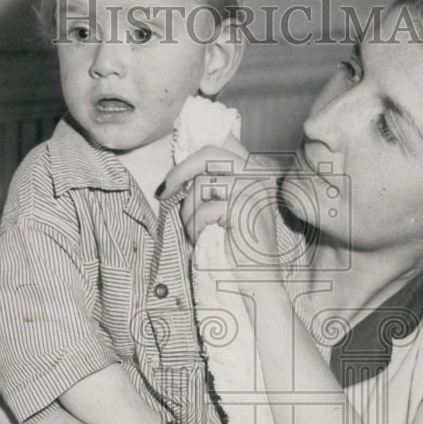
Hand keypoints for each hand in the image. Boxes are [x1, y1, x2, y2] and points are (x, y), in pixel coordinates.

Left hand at [161, 144, 282, 279]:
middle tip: (164, 192)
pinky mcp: (243, 207)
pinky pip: (203, 210)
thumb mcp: (229, 209)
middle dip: (180, 171)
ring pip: (202, 185)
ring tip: (196, 231)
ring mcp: (252, 189)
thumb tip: (184, 169)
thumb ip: (217, 184)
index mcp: (257, 172)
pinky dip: (196, 229)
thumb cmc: (239, 249)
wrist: (257, 282)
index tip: (175, 166)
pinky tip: (204, 241)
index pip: (225, 141)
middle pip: (209, 153)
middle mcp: (258, 176)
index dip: (195, 147)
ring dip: (189, 212)